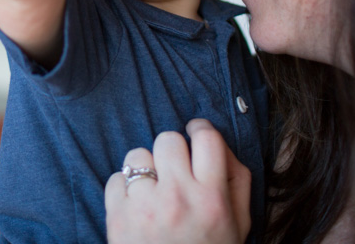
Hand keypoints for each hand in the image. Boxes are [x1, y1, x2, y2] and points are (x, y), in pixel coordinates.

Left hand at [105, 119, 251, 243]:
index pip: (207, 138)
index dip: (200, 129)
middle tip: (174, 168)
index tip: (195, 133)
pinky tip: (136, 207)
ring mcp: (144, 206)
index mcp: (212, 199)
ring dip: (145, 168)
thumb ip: (236, 180)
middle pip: (168, 139)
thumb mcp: (238, 224)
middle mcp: (178, 198)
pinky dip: (124, 189)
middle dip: (171, 150)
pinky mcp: (117, 215)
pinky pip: (115, 178)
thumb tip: (218, 143)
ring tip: (153, 191)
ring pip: (138, 154)